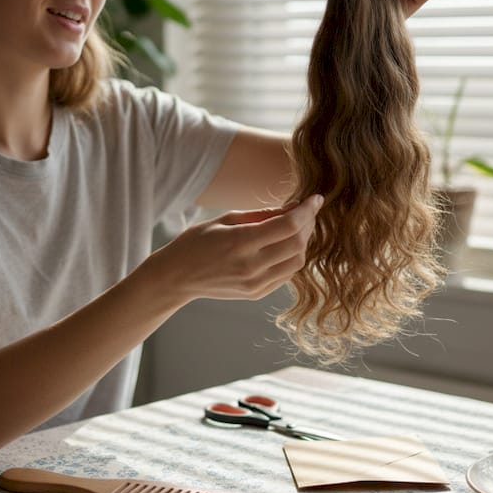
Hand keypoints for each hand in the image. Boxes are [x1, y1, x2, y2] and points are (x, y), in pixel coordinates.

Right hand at [151, 195, 323, 301]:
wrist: (176, 277)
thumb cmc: (196, 242)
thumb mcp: (224, 219)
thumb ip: (260, 214)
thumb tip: (292, 208)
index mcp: (240, 242)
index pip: (288, 225)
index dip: (307, 210)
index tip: (316, 198)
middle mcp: (251, 265)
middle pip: (298, 244)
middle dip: (308, 224)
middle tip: (307, 211)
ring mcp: (254, 283)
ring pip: (297, 262)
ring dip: (303, 243)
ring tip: (296, 228)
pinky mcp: (256, 294)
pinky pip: (286, 274)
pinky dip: (292, 257)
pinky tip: (284, 246)